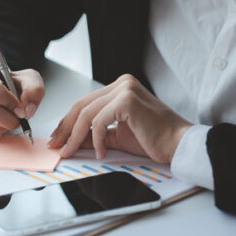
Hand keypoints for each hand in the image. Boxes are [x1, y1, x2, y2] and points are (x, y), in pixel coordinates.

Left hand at [48, 74, 191, 162]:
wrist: (178, 144)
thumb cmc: (154, 139)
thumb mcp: (117, 136)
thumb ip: (94, 135)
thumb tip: (72, 141)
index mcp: (120, 87)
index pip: (85, 103)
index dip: (68, 121)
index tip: (58, 138)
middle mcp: (122, 83)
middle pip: (82, 106)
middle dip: (66, 129)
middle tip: (57, 146)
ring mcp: (125, 89)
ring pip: (87, 114)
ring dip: (76, 136)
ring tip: (71, 152)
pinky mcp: (127, 100)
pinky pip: (100, 121)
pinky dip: (96, 139)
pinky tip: (101, 153)